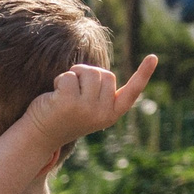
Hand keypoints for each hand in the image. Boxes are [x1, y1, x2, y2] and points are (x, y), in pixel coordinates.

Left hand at [21, 55, 158, 150]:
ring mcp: (86, 108)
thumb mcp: (88, 108)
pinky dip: (60, 80)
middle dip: (88, 74)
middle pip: (104, 74)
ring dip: (73, 75)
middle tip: (73, 91)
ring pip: (88, 72)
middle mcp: (102, 113)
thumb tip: (102, 74)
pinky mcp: (69, 102)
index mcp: (111, 114)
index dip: (143, 74)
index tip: (153, 57)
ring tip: (64, 92)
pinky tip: (54, 96)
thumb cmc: (64, 117)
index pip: (131, 92)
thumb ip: (99, 94)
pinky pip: (69, 75)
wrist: (39, 136)